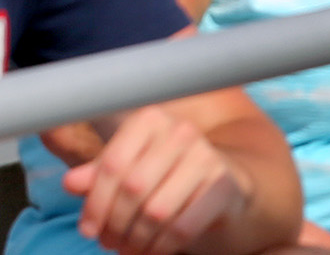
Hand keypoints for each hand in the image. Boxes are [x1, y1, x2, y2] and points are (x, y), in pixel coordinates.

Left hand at [44, 105, 263, 254]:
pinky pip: (182, 227)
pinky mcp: (225, 185)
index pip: (112, 164)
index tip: (88, 229)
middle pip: (133, 189)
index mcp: (151, 121)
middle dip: (114, 225)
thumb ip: (97, 175)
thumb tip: (71, 182)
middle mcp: (182, 132)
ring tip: (129, 248)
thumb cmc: (163, 177)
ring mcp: (207, 157)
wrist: (219, 185)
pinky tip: (153, 250)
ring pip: (156, 211)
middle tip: (108, 243)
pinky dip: (161, 247)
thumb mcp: (127, 171)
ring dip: (136, 240)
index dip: (94, 204)